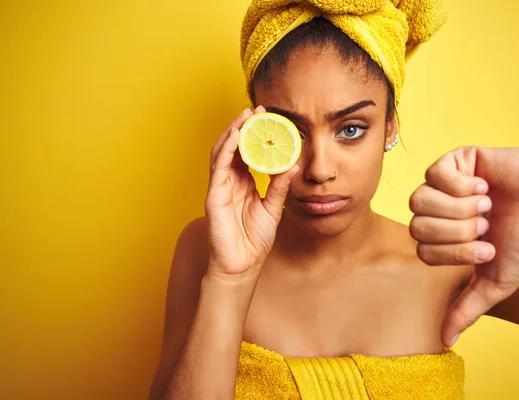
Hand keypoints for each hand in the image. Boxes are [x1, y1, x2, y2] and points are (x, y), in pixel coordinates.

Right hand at [205, 107, 298, 280]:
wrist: (242, 266)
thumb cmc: (254, 240)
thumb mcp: (273, 208)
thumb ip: (280, 186)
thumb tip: (292, 164)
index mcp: (243, 184)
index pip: (247, 153)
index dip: (255, 136)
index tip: (268, 119)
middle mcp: (229, 182)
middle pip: (234, 147)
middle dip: (243, 127)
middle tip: (257, 109)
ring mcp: (219, 187)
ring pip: (223, 152)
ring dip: (233, 132)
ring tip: (245, 115)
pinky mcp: (214, 195)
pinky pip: (219, 167)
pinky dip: (226, 149)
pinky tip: (235, 135)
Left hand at [408, 147, 518, 346]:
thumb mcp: (494, 282)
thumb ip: (466, 308)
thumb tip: (445, 341)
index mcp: (445, 238)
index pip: (422, 249)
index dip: (454, 253)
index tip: (488, 247)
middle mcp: (441, 211)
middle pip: (417, 224)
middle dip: (457, 231)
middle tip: (487, 225)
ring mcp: (447, 184)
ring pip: (421, 199)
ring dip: (458, 208)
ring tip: (486, 206)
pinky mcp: (458, 160)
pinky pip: (435, 172)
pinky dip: (460, 185)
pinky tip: (484, 187)